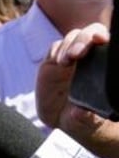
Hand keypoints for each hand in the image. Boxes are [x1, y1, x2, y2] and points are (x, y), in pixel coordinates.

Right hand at [36, 23, 118, 157]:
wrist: (69, 122)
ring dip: (69, 46)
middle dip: (83, 39)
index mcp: (103, 66)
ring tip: (66, 61)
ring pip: (71, 39)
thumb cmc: (88, 119)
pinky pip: (54, 50)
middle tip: (77, 54)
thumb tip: (81, 111)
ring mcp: (70, 59)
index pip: (105, 43)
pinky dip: (56, 53)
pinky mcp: (52, 63)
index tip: (100, 40)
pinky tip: (59, 63)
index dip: (101, 37)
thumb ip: (85, 116)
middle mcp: (88, 58)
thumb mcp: (88, 122)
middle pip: (88, 34)